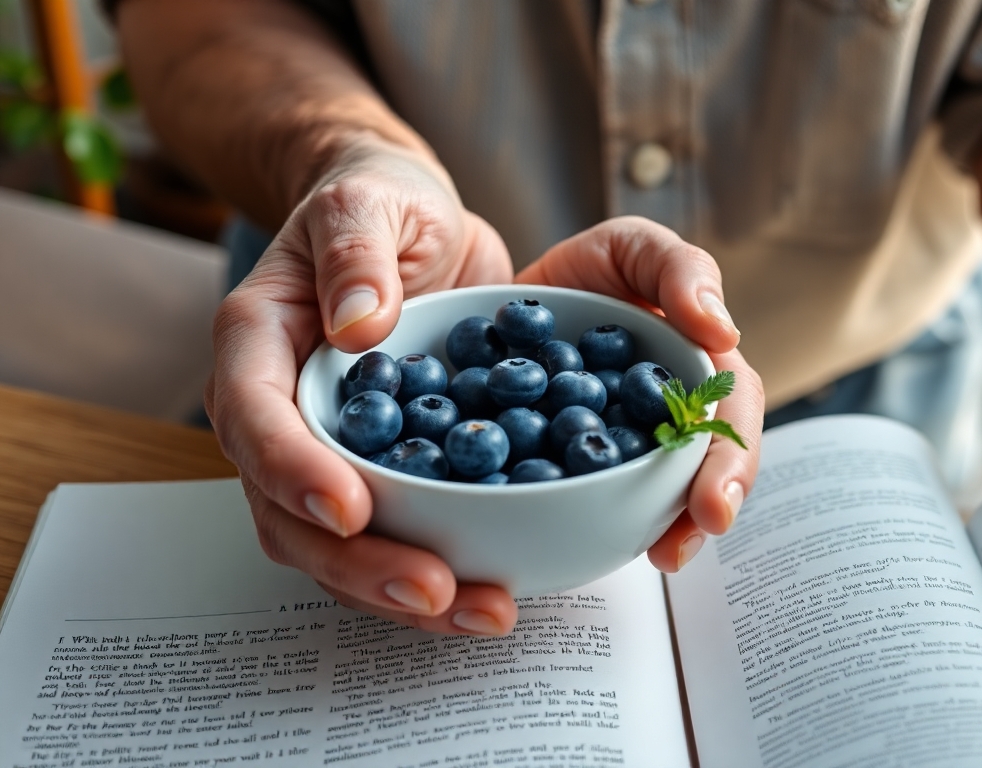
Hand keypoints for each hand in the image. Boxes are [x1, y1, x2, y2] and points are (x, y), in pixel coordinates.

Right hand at [205, 137, 518, 634]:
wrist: (410, 226)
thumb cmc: (378, 205)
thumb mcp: (370, 202)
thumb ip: (357, 251)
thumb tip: (358, 324)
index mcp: (258, 345)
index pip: (252, 419)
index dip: (292, 471)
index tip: (352, 507)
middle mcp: (283, 414)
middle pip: (290, 513)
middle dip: (359, 563)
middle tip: (434, 589)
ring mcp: (330, 454)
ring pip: (341, 548)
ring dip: (404, 592)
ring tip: (483, 611)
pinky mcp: (387, 474)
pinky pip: (397, 539)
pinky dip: (441, 574)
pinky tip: (495, 593)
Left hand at [517, 216, 764, 571]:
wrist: (506, 299)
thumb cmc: (592, 268)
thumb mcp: (636, 247)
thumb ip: (682, 270)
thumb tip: (723, 330)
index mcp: (700, 377)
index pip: (729, 424)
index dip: (729, 466)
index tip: (714, 506)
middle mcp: (671, 426)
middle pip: (700, 477)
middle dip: (695, 518)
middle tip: (675, 552)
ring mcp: (622, 457)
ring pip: (651, 505)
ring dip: (654, 534)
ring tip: (646, 559)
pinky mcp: (568, 475)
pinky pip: (583, 509)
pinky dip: (582, 528)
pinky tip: (568, 543)